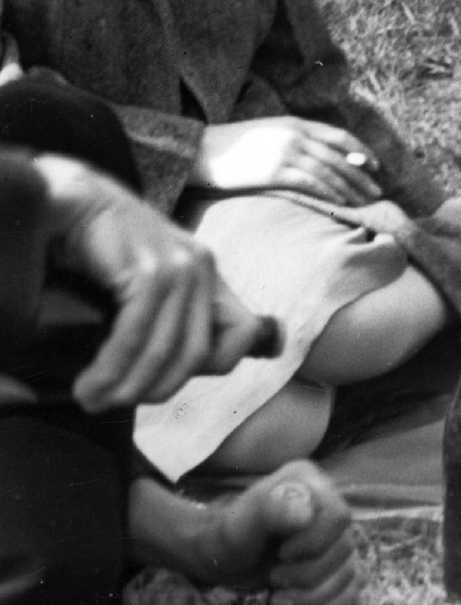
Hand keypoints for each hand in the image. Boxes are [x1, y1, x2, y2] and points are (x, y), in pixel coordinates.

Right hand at [34, 155, 274, 410]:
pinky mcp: (150, 268)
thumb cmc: (104, 247)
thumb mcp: (148, 283)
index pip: (241, 333)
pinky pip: (136, 334)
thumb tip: (175, 370)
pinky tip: (90, 380)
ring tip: (92, 397)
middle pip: (196, 355)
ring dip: (124, 386)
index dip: (212, 368)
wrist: (74, 201)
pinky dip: (110, 367)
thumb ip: (169, 317)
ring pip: (164, 351)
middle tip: (110, 404)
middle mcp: (203, 268)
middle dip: (152, 391)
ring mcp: (180, 266)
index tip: (162, 384)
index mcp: (208, 273)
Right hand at [192, 117, 382, 206]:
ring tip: (363, 201)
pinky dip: (330, 193)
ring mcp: (285, 152)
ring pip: (329, 171)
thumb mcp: (271, 134)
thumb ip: (296, 140)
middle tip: (377, 189)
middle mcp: (295, 135)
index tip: (374, 164)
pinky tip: (341, 203)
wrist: (203, 152)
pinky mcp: (275, 172)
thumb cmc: (235, 146)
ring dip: (350, 187)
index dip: (360, 150)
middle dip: (361, 174)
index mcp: (296, 123)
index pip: (338, 136)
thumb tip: (323, 156)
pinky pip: (311, 183)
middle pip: (338, 155)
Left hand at [193, 463, 360, 604]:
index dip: (314, 543)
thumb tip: (307, 514)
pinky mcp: (333, 564)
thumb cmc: (228, 536)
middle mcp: (328, 506)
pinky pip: (351, 586)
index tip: (280, 554)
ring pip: (348, 570)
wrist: (221, 561)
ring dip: (314, 594)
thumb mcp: (243, 523)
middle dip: (308, 574)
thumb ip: (272, 511)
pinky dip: (336, 604)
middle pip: (344, 547)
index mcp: (310, 484)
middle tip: (274, 578)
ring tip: (278, 599)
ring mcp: (333, 537)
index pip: (338, 515)